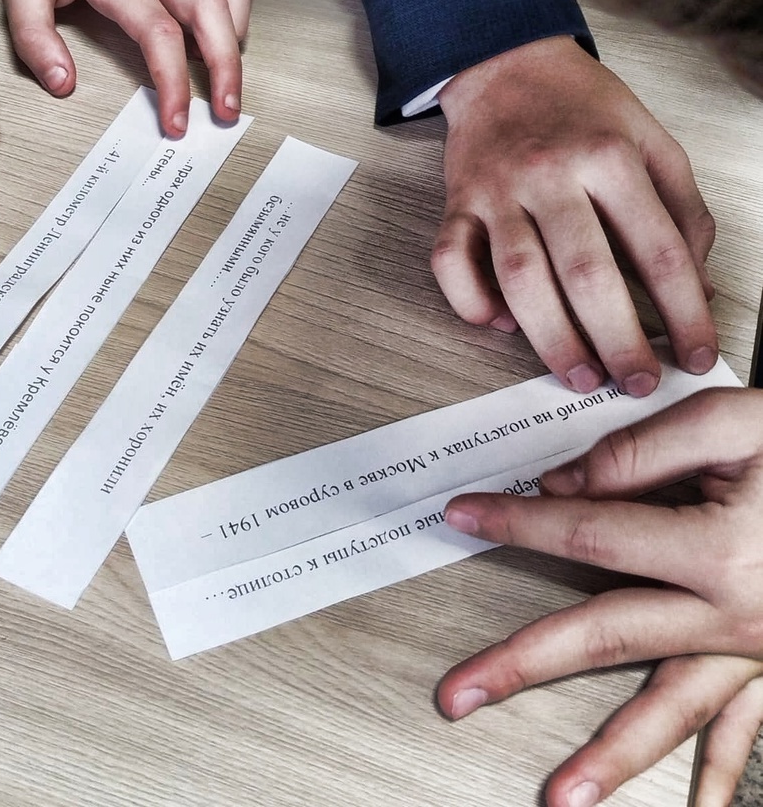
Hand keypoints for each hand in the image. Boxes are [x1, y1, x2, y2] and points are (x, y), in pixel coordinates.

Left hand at [0, 0, 255, 134]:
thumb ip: (34, 37)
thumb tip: (62, 83)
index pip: (157, 31)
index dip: (173, 81)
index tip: (176, 120)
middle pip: (209, 10)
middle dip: (226, 67)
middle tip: (226, 112)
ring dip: (236, 36)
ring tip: (226, 77)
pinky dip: (240, 4)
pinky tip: (225, 31)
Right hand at [434, 35, 716, 395]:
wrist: (506, 64)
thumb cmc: (583, 108)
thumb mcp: (652, 141)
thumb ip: (683, 211)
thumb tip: (695, 290)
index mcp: (610, 156)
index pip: (659, 250)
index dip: (684, 312)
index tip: (695, 355)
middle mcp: (550, 173)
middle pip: (586, 272)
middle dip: (617, 339)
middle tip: (636, 383)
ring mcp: (496, 190)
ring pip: (519, 277)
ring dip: (550, 337)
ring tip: (579, 376)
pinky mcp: (456, 202)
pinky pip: (450, 261)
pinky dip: (470, 301)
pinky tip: (497, 325)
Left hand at [440, 387, 762, 805]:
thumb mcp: (737, 424)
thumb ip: (644, 452)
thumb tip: (567, 485)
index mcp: (717, 549)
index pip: (587, 537)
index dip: (517, 524)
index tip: (463, 517)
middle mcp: (733, 612)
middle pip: (606, 639)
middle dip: (525, 666)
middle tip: (459, 693)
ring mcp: (759, 648)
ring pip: (672, 708)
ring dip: (613, 755)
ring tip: (560, 797)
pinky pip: (749, 727)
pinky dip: (722, 772)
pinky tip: (697, 806)